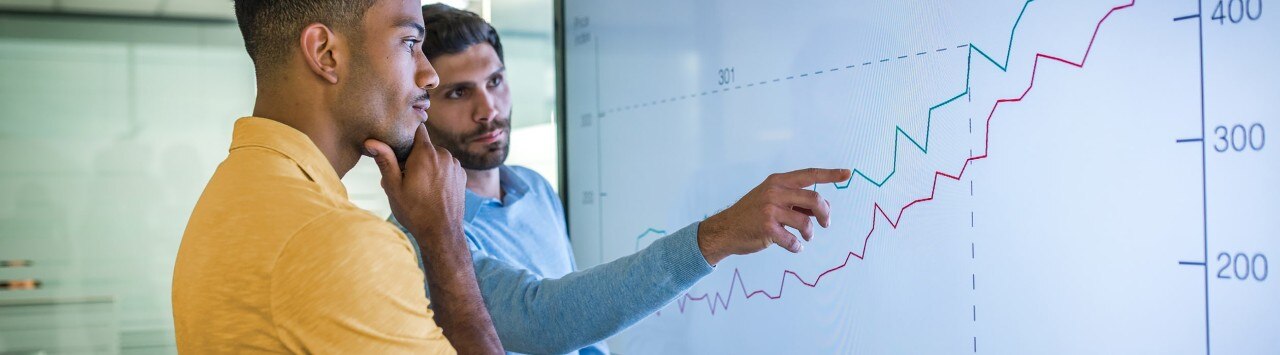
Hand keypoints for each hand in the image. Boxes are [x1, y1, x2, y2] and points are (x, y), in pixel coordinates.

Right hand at [363, 124, 465, 236]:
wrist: (442, 232)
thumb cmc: (415, 211)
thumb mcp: (393, 187)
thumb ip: (385, 160)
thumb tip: (371, 141)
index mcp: (426, 153)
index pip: (418, 129)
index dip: (407, 136)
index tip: (399, 149)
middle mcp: (444, 154)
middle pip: (425, 146)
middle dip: (413, 157)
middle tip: (402, 178)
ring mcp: (455, 165)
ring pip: (436, 157)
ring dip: (426, 166)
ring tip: (416, 187)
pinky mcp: (462, 175)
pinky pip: (446, 167)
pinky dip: (438, 173)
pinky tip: (431, 191)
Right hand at [697, 168, 852, 264]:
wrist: (725, 229)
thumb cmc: (752, 214)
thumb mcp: (771, 199)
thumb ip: (796, 200)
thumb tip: (824, 209)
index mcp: (777, 181)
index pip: (809, 174)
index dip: (830, 174)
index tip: (848, 174)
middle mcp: (774, 192)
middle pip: (814, 200)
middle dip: (825, 214)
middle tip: (826, 224)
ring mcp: (770, 209)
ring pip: (806, 223)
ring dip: (809, 233)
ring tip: (804, 237)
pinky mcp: (767, 228)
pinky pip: (793, 240)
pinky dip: (796, 246)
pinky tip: (793, 246)